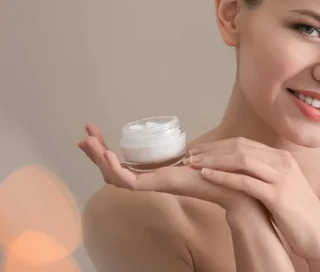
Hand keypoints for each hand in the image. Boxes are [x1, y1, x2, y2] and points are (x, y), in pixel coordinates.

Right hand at [77, 124, 260, 215]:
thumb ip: (188, 156)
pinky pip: (129, 182)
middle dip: (96, 151)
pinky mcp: (157, 188)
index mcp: (156, 175)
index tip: (93, 132)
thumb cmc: (219, 173)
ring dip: (100, 157)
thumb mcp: (199, 159)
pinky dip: (116, 169)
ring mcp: (152, 186)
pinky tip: (108, 155)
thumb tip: (186, 150)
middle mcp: (150, 181)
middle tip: (84, 133)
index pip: (123, 164)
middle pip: (113, 170)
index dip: (106, 150)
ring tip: (89, 141)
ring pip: (115, 176)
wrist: (234, 188)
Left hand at [184, 137, 319, 262]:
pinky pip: (246, 181)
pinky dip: (224, 177)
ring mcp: (281, 177)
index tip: (198, 150)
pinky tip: (207, 176)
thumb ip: (264, 175)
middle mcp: (282, 162)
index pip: (244, 143)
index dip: (218, 145)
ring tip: (192, 164)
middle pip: (240, 147)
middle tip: (188, 155)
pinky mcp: (278, 196)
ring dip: (213, 160)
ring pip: (241, 160)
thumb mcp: (282, 187)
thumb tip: (239, 172)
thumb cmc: (298, 215)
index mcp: (281, 158)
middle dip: (211, 149)